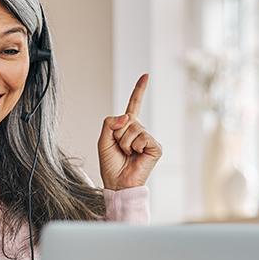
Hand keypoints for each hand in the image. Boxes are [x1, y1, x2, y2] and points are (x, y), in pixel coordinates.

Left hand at [98, 74, 161, 189]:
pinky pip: (142, 137)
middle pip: (126, 119)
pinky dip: (135, 147)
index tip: (146, 75)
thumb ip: (110, 123)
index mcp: (127, 128)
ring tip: (127, 154)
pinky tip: (136, 156)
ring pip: (133, 128)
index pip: (134, 105)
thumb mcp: (103, 140)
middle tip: (120, 150)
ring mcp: (148, 139)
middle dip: (117, 134)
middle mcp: (139, 131)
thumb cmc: (111, 165)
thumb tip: (127, 116)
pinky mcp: (155, 147)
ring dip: (125, 143)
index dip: (139, 90)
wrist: (118, 183)